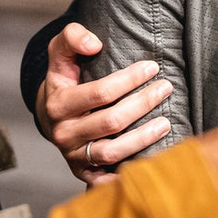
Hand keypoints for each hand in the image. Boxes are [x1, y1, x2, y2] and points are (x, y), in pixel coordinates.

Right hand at [34, 22, 173, 185]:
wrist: (51, 115)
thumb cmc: (65, 79)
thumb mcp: (61, 53)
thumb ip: (72, 38)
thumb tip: (94, 43)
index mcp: (58, 104)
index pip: (100, 93)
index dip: (129, 79)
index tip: (153, 67)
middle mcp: (64, 134)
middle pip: (111, 122)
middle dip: (143, 103)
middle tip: (166, 88)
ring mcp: (74, 157)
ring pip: (113, 153)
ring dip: (143, 138)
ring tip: (166, 122)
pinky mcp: (85, 174)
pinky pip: (109, 180)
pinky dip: (129, 175)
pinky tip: (153, 161)